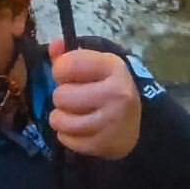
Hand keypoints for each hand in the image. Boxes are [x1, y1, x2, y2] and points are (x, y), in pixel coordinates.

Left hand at [47, 39, 140, 159]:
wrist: (136, 125)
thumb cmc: (110, 90)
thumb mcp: (97, 67)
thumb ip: (71, 55)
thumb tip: (53, 44)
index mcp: (113, 67)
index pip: (68, 64)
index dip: (60, 71)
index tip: (68, 76)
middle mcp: (116, 93)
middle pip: (61, 96)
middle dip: (62, 98)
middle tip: (75, 100)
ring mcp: (111, 121)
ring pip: (60, 120)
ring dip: (60, 119)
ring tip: (72, 115)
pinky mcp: (103, 144)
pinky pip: (66, 140)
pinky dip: (67, 136)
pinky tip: (79, 130)